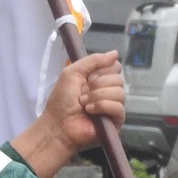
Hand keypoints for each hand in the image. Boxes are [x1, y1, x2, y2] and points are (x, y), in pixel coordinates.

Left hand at [11, 51, 123, 177]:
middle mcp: (109, 91)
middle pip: (118, 79)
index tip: (88, 76)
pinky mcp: (116, 121)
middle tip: (82, 92)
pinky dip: (103, 106)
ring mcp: (113, 106)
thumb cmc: (62, 100)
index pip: (115, 67)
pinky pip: (118, 107)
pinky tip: (90, 111)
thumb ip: (93, 60)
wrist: (58, 124)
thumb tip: (116, 53)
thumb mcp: (73, 72)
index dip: (103, 69)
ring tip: (84, 104)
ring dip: (97, 96)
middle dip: (97, 84)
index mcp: (100, 79)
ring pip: (119, 92)